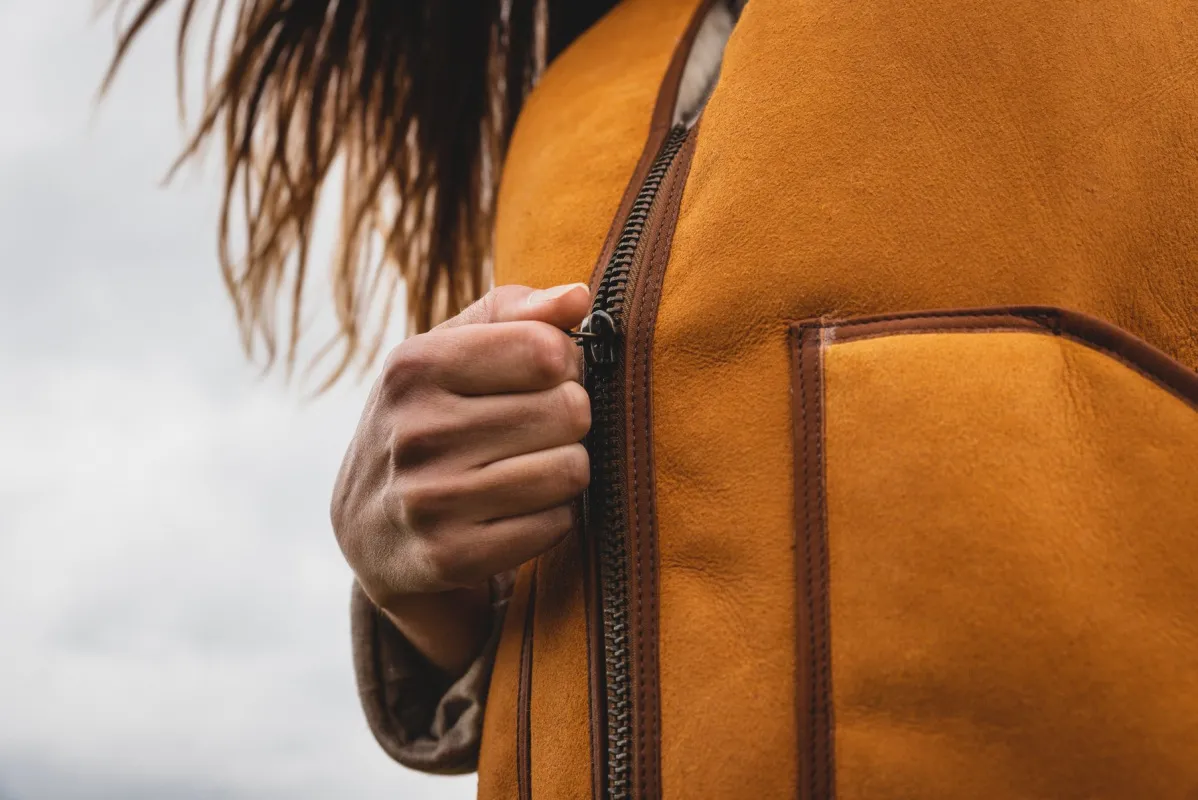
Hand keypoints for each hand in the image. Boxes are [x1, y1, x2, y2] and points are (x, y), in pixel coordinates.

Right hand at [331, 283, 591, 662]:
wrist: (370, 529)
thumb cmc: (431, 418)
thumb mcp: (452, 352)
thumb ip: (517, 313)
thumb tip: (577, 297)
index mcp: (413, 366)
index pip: (547, 350)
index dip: (564, 363)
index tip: (543, 377)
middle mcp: (413, 431)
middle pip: (569, 410)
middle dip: (567, 420)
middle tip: (537, 430)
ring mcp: (428, 500)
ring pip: (570, 470)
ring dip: (565, 469)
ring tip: (528, 468)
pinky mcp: (449, 558)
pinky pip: (556, 525)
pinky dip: (551, 518)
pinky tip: (515, 512)